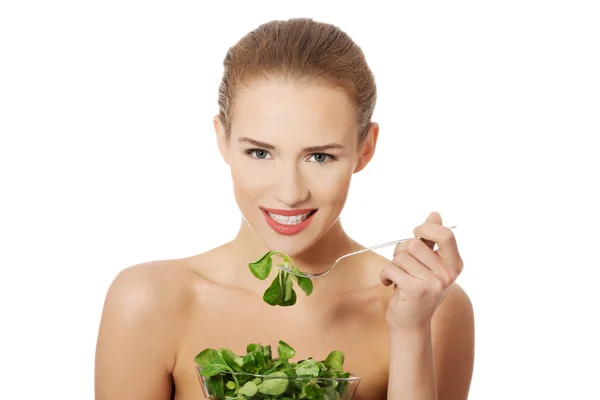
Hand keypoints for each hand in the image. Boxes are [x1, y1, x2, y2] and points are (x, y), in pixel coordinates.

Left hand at [380, 211, 462, 330]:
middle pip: (415, 243)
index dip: (426, 228)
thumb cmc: (416, 289)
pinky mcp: (416, 290)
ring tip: (398, 277)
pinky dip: (384, 275)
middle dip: (402, 251)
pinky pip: (391, 268)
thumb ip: (431, 240)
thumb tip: (435, 214)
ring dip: (393, 265)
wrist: (410, 323)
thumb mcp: (427, 263)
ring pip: (401, 256)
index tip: (416, 234)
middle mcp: (448, 273)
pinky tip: (389, 283)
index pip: (445, 234)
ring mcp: (434, 283)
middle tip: (403, 266)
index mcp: (454, 264)